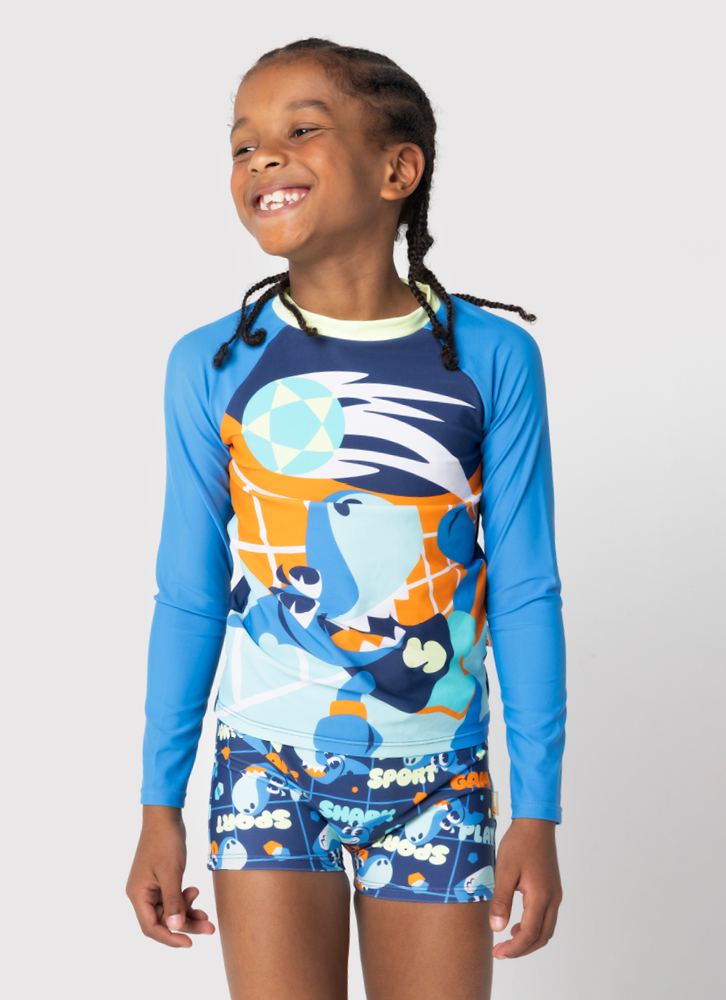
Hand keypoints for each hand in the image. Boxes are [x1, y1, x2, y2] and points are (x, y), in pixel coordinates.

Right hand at [126, 805, 215, 947]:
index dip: (170, 937)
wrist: (166, 815)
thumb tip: (175, 928)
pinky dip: (185, 900)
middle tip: (209, 928)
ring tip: (207, 916)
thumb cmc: (165, 841)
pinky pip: (173, 897)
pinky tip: (196, 894)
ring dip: (188, 913)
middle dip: (186, 925)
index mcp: (138, 894)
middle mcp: (141, 893)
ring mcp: (151, 886)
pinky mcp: (161, 879)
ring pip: (170, 910)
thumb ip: (173, 901)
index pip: (151, 926)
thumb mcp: (171, 872)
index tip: (189, 942)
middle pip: (163, 920)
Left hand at [489, 817, 561, 958]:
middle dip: (522, 949)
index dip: (513, 948)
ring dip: (529, 940)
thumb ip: (500, 901)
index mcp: (540, 896)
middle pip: (542, 937)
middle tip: (501, 952)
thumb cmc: (519, 844)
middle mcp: (552, 899)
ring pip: (547, 929)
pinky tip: (518, 923)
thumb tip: (497, 929)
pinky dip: (534, 927)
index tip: (498, 953)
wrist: (535, 823)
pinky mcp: (553, 889)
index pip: (529, 934)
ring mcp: (555, 894)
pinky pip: (547, 917)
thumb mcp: (504, 871)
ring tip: (508, 940)